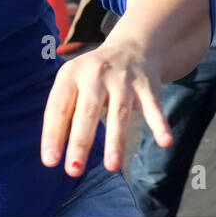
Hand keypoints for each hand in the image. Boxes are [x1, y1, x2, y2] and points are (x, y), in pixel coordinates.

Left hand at [40, 37, 169, 176]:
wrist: (131, 47)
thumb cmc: (93, 77)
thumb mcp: (72, 81)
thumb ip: (63, 111)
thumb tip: (53, 152)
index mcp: (71, 74)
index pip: (59, 108)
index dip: (53, 134)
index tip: (50, 161)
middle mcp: (96, 75)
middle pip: (87, 112)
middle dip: (80, 142)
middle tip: (74, 169)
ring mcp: (123, 80)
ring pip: (119, 113)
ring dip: (116, 141)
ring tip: (111, 167)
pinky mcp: (146, 87)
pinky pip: (153, 108)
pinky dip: (160, 125)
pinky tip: (165, 142)